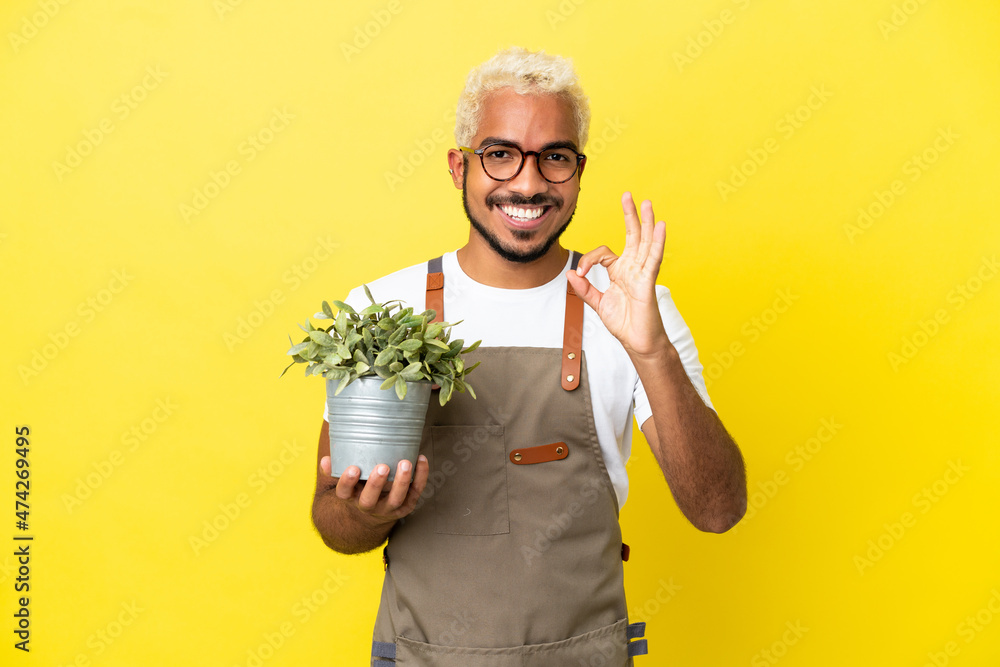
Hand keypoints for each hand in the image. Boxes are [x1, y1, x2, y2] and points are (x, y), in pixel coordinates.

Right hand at [320, 455, 429, 526]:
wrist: (374, 514)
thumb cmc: (359, 488)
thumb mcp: (346, 482)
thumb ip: (336, 469)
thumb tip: (325, 459)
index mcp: (351, 498)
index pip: (345, 493)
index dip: (348, 482)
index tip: (353, 468)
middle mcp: (369, 506)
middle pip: (370, 500)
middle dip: (376, 484)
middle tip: (383, 467)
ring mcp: (388, 508)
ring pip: (395, 500)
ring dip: (402, 482)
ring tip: (405, 464)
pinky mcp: (406, 506)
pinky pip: (415, 493)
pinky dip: (421, 477)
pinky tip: (421, 460)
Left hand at [566, 192, 669, 357]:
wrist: (637, 343)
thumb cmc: (623, 323)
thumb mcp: (598, 304)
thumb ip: (584, 289)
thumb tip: (570, 274)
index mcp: (620, 271)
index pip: (603, 253)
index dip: (588, 260)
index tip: (579, 274)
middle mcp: (633, 268)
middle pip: (633, 236)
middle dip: (630, 215)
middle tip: (628, 195)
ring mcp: (642, 274)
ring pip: (645, 243)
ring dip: (646, 222)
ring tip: (647, 203)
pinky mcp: (648, 283)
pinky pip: (653, 259)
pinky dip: (657, 242)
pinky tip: (660, 226)